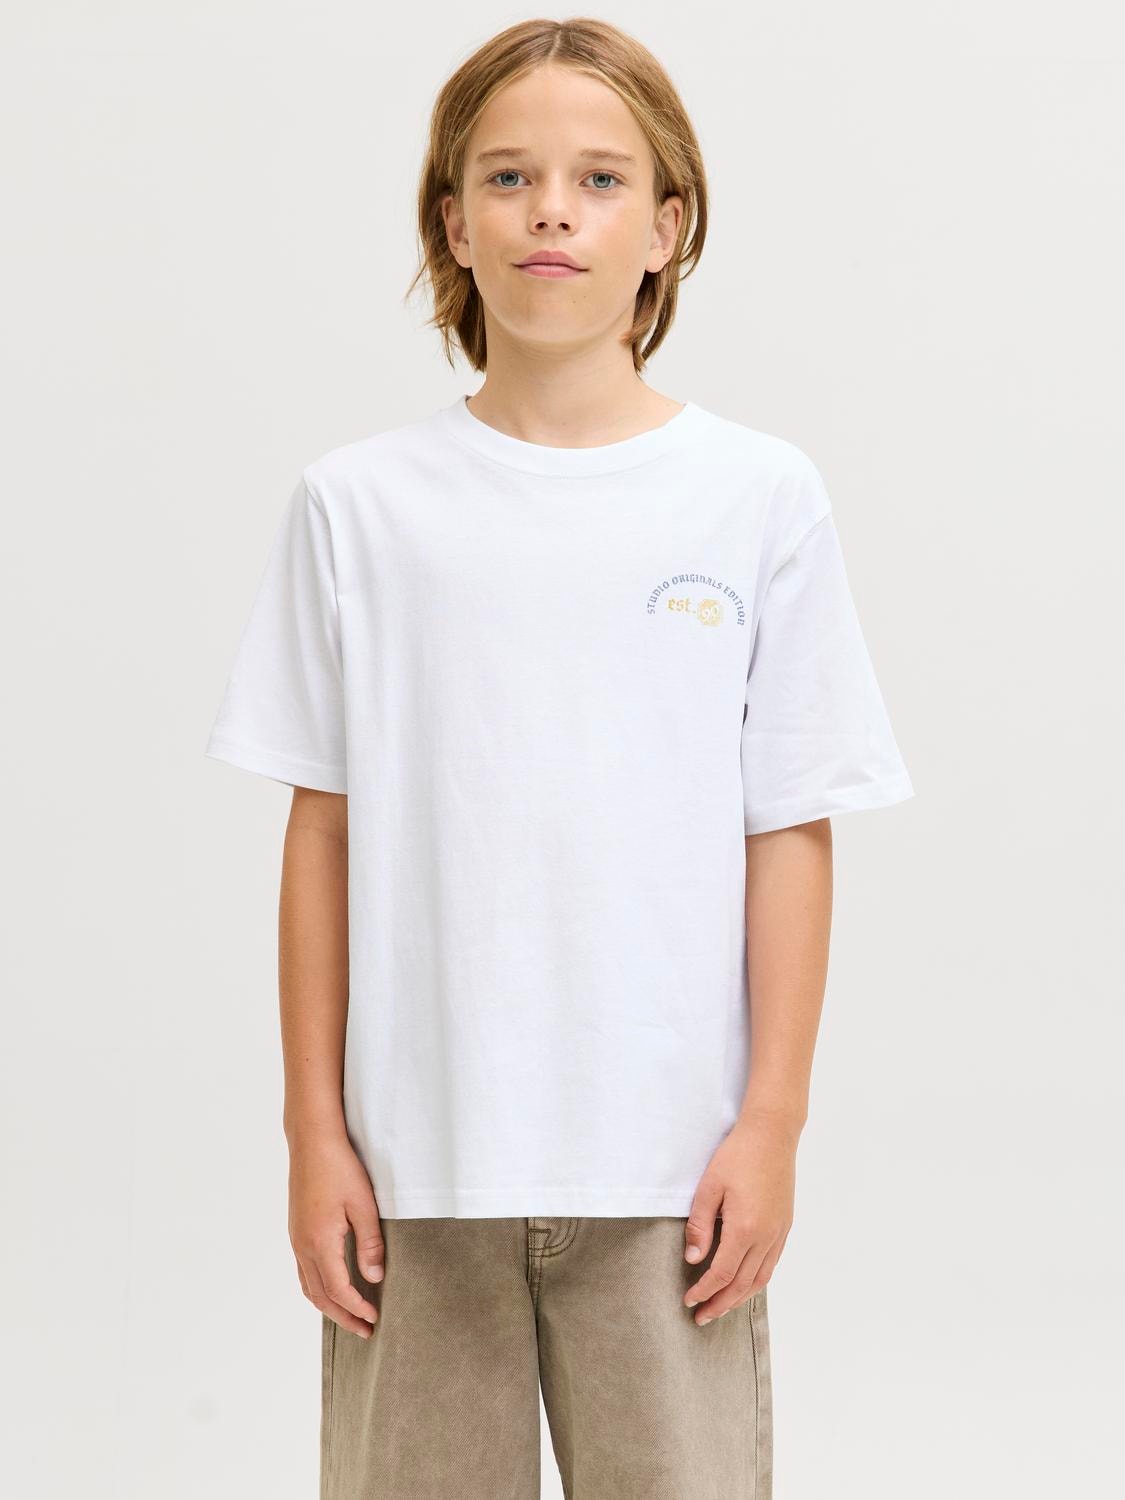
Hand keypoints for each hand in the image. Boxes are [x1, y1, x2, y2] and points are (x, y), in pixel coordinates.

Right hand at [288, 1132, 384, 1337]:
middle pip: (319, 1296)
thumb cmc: (340, 1168)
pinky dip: (318, 1288)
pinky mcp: (296, 1230)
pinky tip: (333, 1286)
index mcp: (320, 1242)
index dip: (356, 1308)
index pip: (338, 1290)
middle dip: (342, 1317)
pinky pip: (304, 1271)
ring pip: (308, 1286)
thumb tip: (375, 1277)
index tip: (374, 1319)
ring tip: (350, 1316)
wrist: (312, 1141)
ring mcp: (296, 1239)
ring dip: (328, 1306)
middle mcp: (303, 1246)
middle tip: (365, 1331)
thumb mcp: (364, 1205)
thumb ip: (370, 1243)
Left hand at [681, 1110, 797, 1324]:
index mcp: (744, 1229)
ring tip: (721, 1307)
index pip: (723, 1273)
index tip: (689, 1300)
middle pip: (743, 1284)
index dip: (705, 1291)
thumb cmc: (737, 1156)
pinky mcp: (785, 1226)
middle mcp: (766, 1237)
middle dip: (721, 1304)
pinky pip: (771, 1264)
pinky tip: (745, 1283)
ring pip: (761, 1279)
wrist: (772, 1135)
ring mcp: (779, 1233)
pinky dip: (757, 1281)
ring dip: (740, 1298)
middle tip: (702, 1317)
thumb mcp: (709, 1187)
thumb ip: (700, 1225)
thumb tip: (693, 1258)